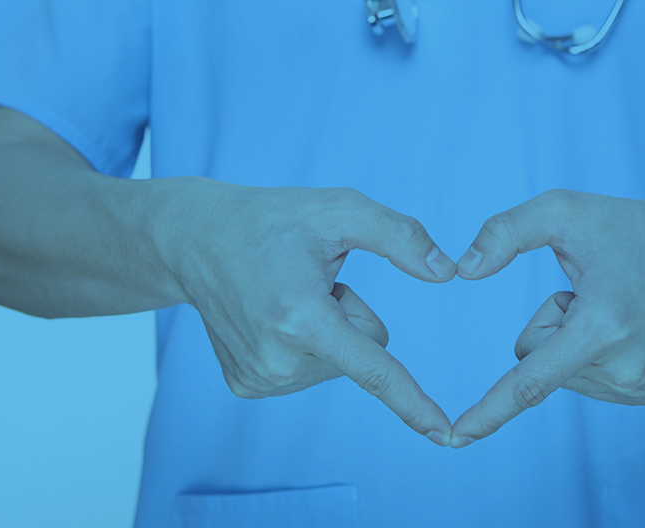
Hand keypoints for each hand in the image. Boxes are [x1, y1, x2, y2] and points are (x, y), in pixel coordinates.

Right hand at [168, 180, 457, 446]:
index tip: (444, 434)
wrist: (197, 239)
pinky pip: (309, 371)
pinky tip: (270, 313)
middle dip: (351, 314)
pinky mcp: (247, 385)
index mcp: (302, 318)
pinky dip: (302, 343)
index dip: (412, 401)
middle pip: (366, 350)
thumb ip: (399, 236)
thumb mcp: (340, 209)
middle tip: (307, 281)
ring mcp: (259, 378)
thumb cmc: (275, 219)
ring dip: (326, 328)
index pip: (373, 369)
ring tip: (286, 294)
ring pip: (339, 363)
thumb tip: (446, 272)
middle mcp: (278, 359)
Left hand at [449, 189, 644, 447]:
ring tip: (612, 305)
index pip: (532, 379)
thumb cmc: (625, 227)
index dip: (490, 409)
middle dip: (547, 325)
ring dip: (570, 338)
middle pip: (533, 361)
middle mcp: (625, 365)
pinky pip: (582, 380)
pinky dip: (590, 352)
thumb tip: (464, 269)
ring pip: (557, 374)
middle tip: (592, 292)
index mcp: (603, 324)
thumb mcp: (562, 210)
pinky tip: (622, 325)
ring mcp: (640, 385)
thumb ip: (505, 231)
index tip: (458, 437)